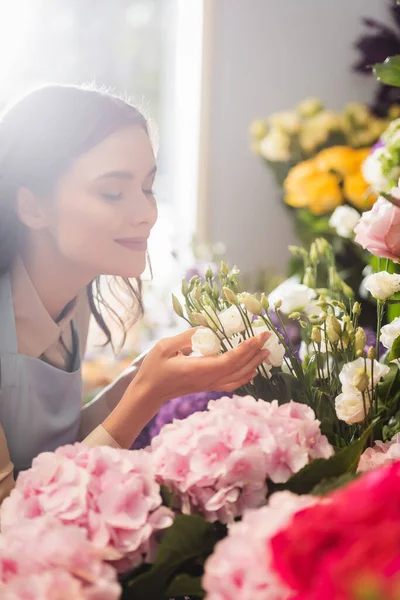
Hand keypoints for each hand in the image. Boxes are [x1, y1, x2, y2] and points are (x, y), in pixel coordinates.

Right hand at [103, 327, 270, 447]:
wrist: (149, 393)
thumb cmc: (154, 369)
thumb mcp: (165, 347)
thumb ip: (187, 338)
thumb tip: (206, 330)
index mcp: (199, 369)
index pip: (229, 360)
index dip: (245, 349)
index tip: (257, 337)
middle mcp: (208, 379)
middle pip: (238, 368)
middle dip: (255, 352)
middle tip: (268, 336)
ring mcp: (209, 384)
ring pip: (238, 377)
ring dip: (254, 364)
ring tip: (266, 352)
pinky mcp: (208, 386)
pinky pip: (232, 383)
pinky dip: (245, 376)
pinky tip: (253, 370)